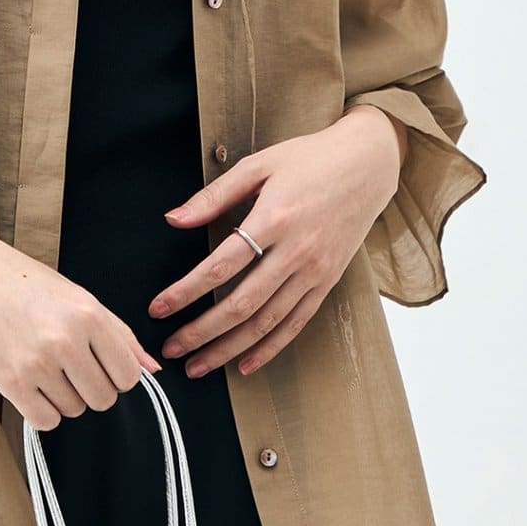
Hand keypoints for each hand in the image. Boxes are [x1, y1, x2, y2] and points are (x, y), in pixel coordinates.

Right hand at [0, 234, 162, 430]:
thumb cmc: (25, 284)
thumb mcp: (78, 297)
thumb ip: (119, 334)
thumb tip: (153, 370)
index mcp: (88, 314)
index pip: (128, 375)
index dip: (118, 376)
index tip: (100, 365)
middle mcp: (65, 339)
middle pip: (103, 398)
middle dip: (91, 388)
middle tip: (70, 366)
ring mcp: (36, 363)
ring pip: (74, 411)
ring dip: (64, 397)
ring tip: (44, 367)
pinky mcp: (9, 381)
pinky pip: (45, 420)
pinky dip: (43, 410)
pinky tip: (32, 385)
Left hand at [149, 109, 405, 378]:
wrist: (368, 164)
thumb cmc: (309, 160)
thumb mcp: (258, 165)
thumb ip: (214, 195)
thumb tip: (173, 220)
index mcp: (274, 218)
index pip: (220, 266)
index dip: (186, 291)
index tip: (158, 308)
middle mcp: (296, 251)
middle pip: (241, 304)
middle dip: (201, 331)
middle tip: (170, 349)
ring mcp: (315, 271)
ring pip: (267, 322)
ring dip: (229, 348)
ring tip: (198, 365)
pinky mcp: (328, 281)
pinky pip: (296, 323)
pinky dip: (270, 348)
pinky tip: (245, 364)